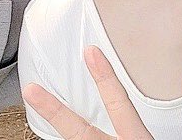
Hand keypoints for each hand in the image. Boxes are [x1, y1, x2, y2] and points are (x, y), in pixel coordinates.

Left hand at [23, 46, 152, 139]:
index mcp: (136, 139)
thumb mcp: (150, 135)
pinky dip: (65, 137)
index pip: (119, 104)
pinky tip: (53, 126)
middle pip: (79, 130)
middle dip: (54, 111)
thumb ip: (137, 120)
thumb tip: (130, 108)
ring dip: (59, 127)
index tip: (91, 52)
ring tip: (38, 102)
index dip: (105, 78)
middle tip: (31, 91)